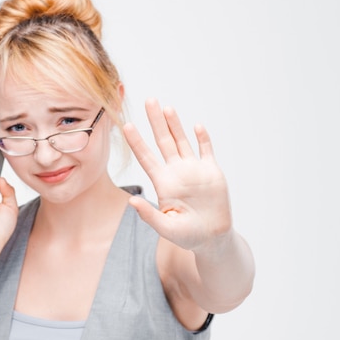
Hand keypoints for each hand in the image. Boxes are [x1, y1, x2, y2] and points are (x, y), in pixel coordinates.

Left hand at [123, 98, 232, 250]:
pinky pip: (206, 150)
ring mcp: (194, 170)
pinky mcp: (211, 172)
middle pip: (163, 141)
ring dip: (175, 125)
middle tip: (149, 100)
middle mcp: (176, 172)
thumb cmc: (188, 235)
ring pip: (182, 141)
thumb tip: (131, 202)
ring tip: (166, 108)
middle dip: (155, 121)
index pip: (146, 157)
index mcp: (163, 183)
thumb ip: (149, 216)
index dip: (137, 141)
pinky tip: (196, 126)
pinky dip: (202, 138)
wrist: (213, 238)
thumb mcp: (166, 228)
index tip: (126, 125)